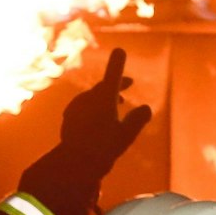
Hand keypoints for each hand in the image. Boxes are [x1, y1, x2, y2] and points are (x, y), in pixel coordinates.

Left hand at [58, 46, 152, 179]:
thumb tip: (147, 108)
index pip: (113, 75)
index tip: (120, 51)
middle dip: (116, 85)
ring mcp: (75, 107)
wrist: (72, 163)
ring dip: (105, 98)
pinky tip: (98, 120)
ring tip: (116, 106)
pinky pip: (84, 108)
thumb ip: (137, 119)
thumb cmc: (103, 149)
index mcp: (103, 98)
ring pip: (93, 97)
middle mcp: (87, 98)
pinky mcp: (68, 118)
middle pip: (103, 87)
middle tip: (128, 84)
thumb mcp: (126, 135)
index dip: (118, 64)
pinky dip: (94, 108)